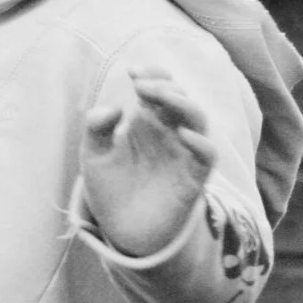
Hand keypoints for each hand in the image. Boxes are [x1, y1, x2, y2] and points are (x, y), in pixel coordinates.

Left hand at [80, 66, 219, 256]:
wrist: (120, 229)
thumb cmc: (110, 188)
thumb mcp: (94, 155)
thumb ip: (96, 128)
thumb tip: (114, 107)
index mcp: (149, 121)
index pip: (160, 86)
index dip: (151, 73)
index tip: (132, 72)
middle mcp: (170, 132)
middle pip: (179, 97)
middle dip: (163, 85)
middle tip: (141, 85)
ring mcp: (184, 152)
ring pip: (198, 119)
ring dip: (183, 103)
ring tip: (162, 96)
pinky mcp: (194, 177)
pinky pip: (208, 155)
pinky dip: (201, 142)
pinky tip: (184, 135)